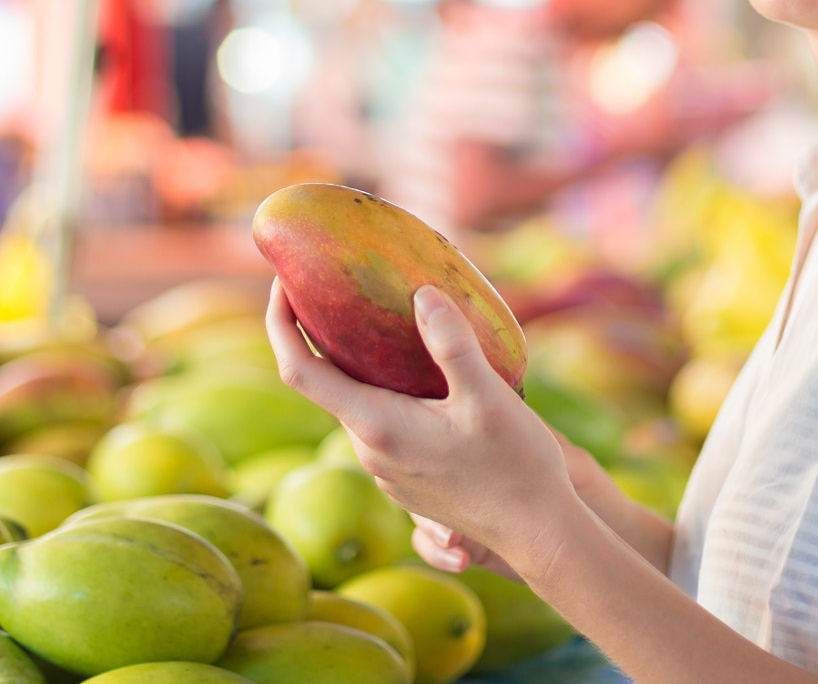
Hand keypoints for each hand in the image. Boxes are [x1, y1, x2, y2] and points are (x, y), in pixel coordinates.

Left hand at [265, 280, 575, 576]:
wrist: (538, 534)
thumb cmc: (516, 467)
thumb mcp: (487, 397)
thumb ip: (452, 344)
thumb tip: (422, 293)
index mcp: (375, 426)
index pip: (298, 370)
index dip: (279, 323)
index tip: (282, 282)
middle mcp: (369, 450)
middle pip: (324, 382)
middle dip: (321, 333)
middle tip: (337, 283)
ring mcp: (385, 469)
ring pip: (354, 401)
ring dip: (355, 361)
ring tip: (378, 316)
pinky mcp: (405, 477)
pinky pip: (378, 420)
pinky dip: (380, 387)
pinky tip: (413, 369)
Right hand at [414, 426, 649, 578]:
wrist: (600, 535)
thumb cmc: (589, 488)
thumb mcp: (572, 463)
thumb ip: (542, 442)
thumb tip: (514, 413)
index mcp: (489, 441)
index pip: (444, 429)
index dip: (432, 436)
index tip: (436, 451)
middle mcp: (469, 470)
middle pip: (420, 468)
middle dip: (422, 490)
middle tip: (444, 510)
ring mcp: (465, 505)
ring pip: (420, 508)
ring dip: (427, 525)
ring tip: (452, 539)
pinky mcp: (467, 540)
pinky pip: (432, 544)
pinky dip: (435, 552)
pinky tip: (461, 562)